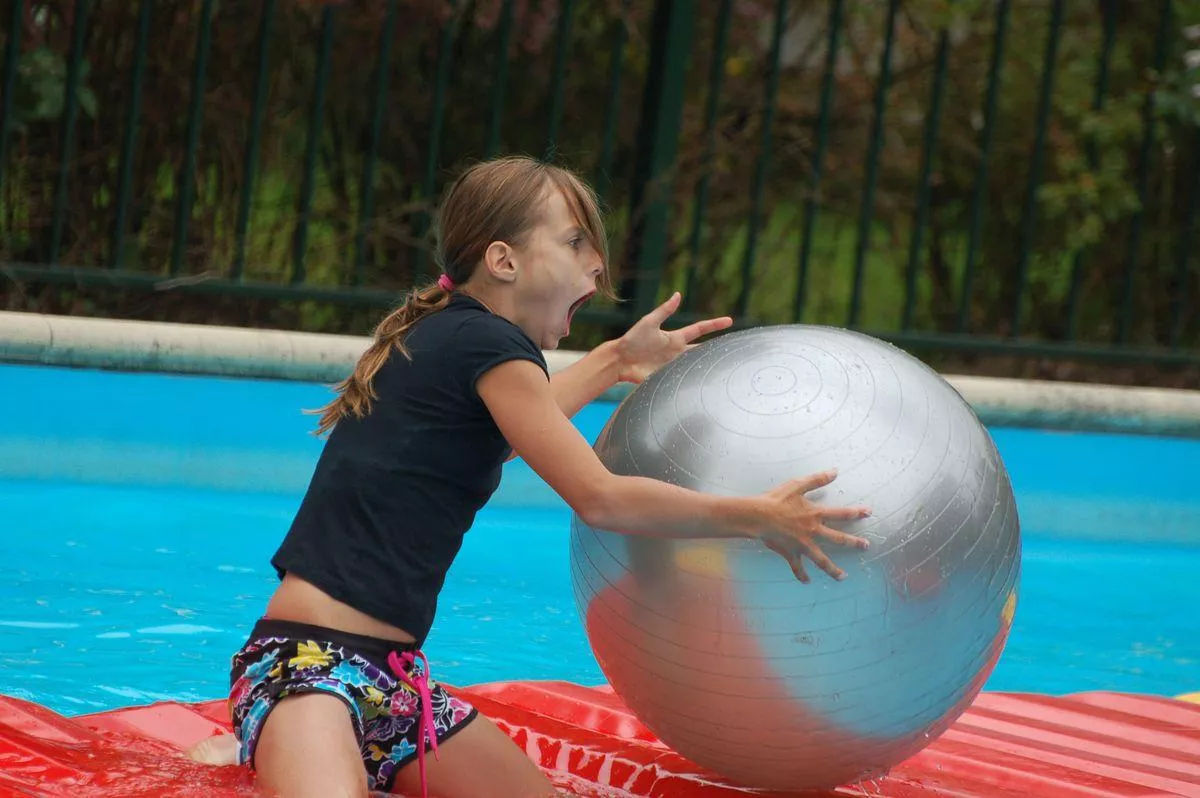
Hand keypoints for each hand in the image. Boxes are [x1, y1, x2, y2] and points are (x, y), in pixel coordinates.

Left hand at [613, 292, 732, 383]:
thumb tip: (678, 294)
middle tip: (736, 348)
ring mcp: (673, 366)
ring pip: (695, 367)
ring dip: (707, 367)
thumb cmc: (632, 340)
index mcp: (675, 338)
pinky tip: (705, 386)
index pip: (699, 330)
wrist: (620, 361)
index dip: (714, 325)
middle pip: (702, 350)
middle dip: (717, 349)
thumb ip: (664, 310)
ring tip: (725, 368)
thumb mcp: (649, 322)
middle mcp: (677, 353)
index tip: (729, 321)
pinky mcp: (668, 379)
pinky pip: (684, 381)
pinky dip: (693, 382)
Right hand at [756, 470, 870, 582]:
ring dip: (833, 569)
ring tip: (842, 577)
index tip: (869, 513)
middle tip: (866, 546)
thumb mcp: (797, 485)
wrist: (759, 516)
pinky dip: (802, 575)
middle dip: (854, 543)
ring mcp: (803, 544)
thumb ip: (817, 479)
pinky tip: (807, 581)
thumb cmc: (776, 499)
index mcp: (816, 514)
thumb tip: (835, 471)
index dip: (856, 512)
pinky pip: (797, 567)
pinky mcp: (791, 552)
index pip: (841, 513)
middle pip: (838, 539)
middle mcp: (813, 531)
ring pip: (822, 560)